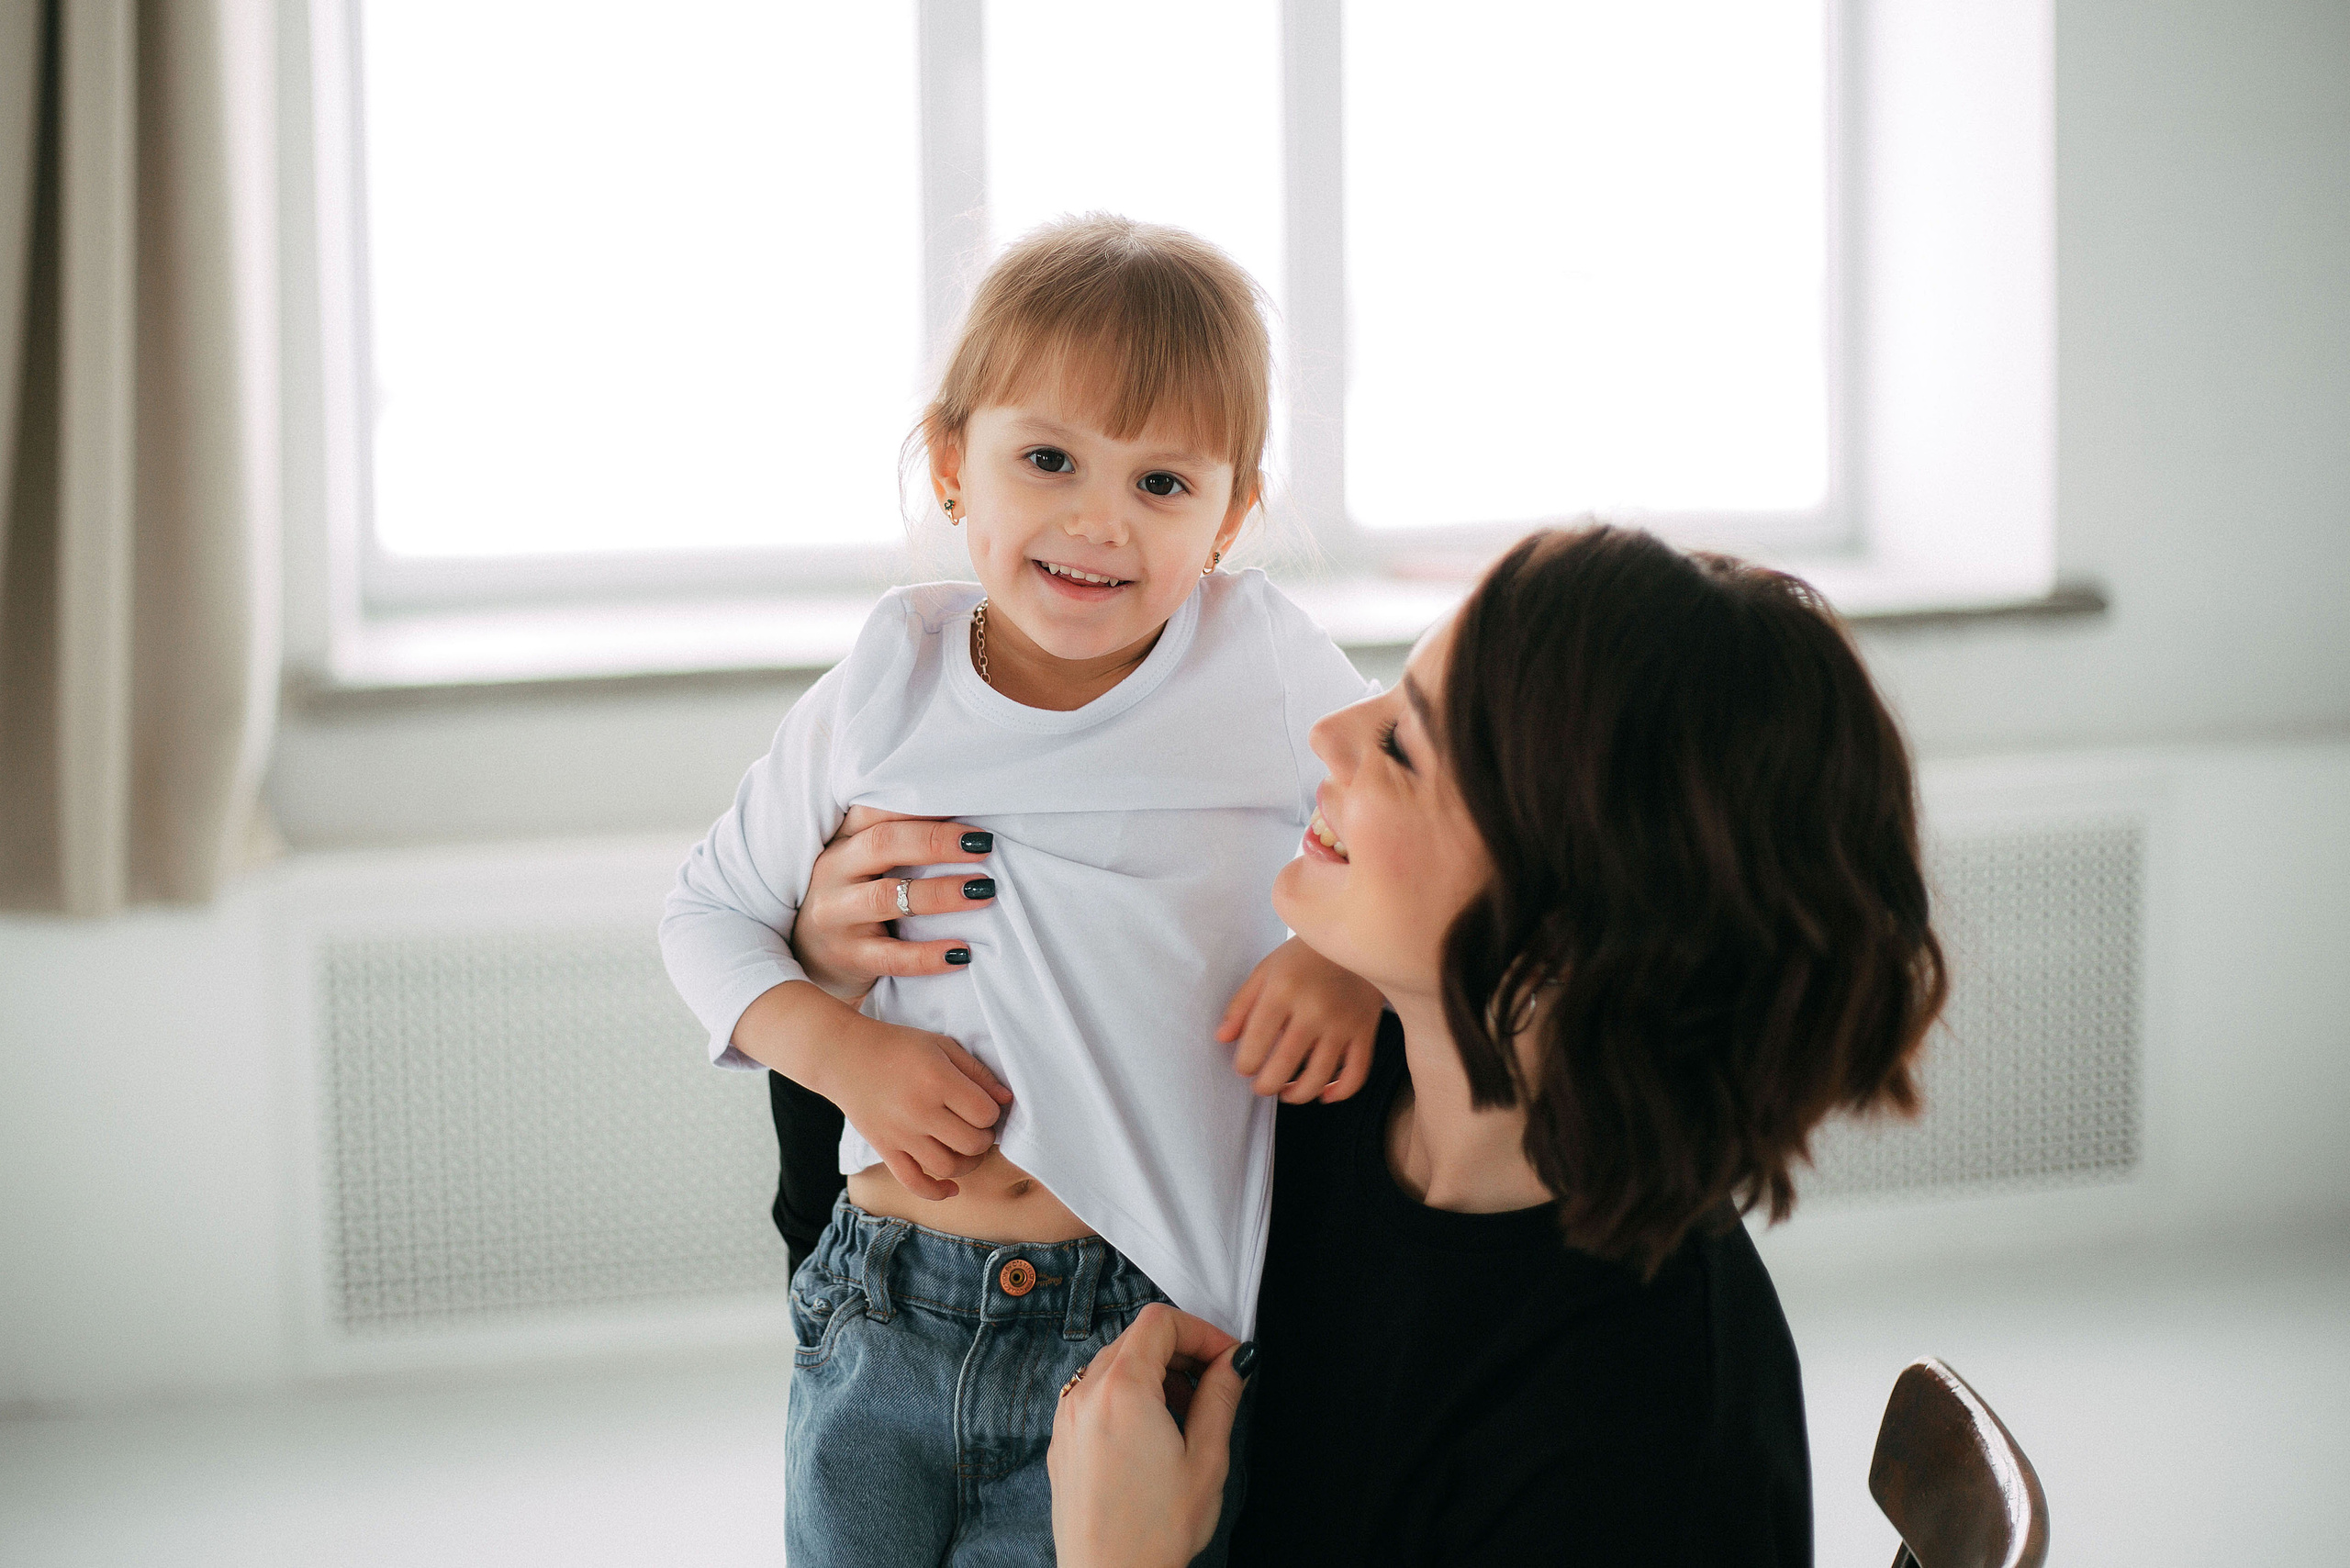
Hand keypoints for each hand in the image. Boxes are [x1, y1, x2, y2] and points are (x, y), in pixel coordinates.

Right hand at [792, 806, 997, 1001]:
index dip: (920, 805)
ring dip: (939, 893)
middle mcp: (833, 872)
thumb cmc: (855, 898)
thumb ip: (900, 840)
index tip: (966, 804)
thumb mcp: (864, 863)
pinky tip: (961, 952)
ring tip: (983, 892)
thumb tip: (968, 827)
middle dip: (936, 842)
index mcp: (843, 841)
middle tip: (983, 846)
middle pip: (883, 844)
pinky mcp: (847, 956)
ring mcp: (835, 915)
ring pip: (886, 897)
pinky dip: (927, 955)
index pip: (876, 810)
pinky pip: (891, 957)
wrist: (813, 958)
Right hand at [818, 1013, 1014, 1200]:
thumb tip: (1007, 1100)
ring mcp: (901, 1135)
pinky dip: (937, 1191)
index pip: (985, 1114)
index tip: (985, 1106)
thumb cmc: (898, 1046)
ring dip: (969, 1164)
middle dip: (985, 1138)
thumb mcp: (942, 1046)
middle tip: (979, 1127)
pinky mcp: (885, 1150)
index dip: (993, 1113)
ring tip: (968, 1149)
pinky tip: (951, 1187)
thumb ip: (977, 1073)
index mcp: (937, 1081)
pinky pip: (914, 1183)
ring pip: (949, 1167)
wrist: (844, 1056)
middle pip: (972, 1144)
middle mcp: (920, 1112)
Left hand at [1049, 1304, 1248, 1567]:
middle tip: (1214, 1382)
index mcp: (1122, 1389)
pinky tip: (1152, 1433)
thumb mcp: (1206, 1459)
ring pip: (1113, 1364)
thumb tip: (1235, 1361)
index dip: (1200, 1330)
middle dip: (1180, 1350)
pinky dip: (1126, 1396)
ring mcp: (1067, 1418)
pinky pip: (1094, 1395)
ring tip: (1186, 1414)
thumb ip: (1221, 1397)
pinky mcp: (1062, 1442)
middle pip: (1135, 1338)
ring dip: (1154, 1373)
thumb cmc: (1156, 1529)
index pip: (1160, 1322)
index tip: (1227, 1357)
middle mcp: (1085, 1394)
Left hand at [1217, 936, 1385, 1102]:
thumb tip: (1222, 1039)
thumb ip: (1241, 1005)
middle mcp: (1313, 1009)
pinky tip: (1324, 1094)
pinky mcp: (1365, 1030)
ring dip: (1298, 1095)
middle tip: (1262, 1087)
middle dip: (1267, 1086)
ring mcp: (1342, 1022)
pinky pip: (1355, 1073)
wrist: (1356, 935)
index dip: (1246, 1065)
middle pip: (1284, 1065)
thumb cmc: (1303, 956)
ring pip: (1318, 1076)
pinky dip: (1339, 1092)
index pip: (1255, 1042)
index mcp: (1282, 990)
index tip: (1244, 1068)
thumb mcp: (1266, 970)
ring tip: (1287, 1092)